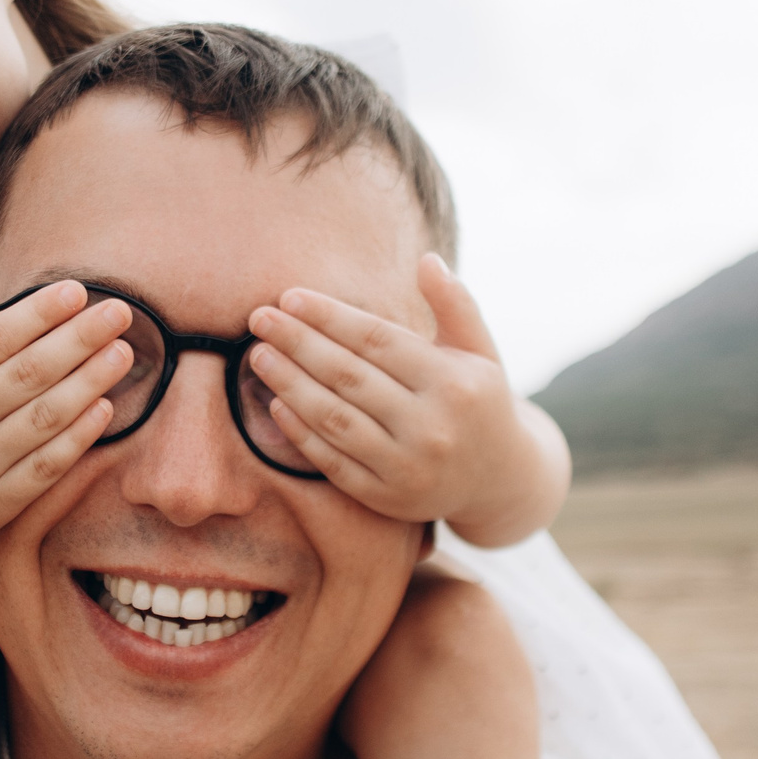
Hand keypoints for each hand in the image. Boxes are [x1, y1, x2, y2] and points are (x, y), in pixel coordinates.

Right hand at [0, 267, 130, 562]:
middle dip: (78, 339)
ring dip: (89, 382)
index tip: (75, 291)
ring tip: (122, 352)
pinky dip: (77, 437)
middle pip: (26, 374)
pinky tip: (105, 408)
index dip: (35, 314)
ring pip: (43, 417)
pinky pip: (46, 466)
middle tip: (119, 311)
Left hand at [246, 254, 558, 543]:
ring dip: (289, 384)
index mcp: (454, 383)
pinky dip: (301, 433)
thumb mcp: (479, 350)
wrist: (499, 478)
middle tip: (258, 319)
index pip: (377, 340)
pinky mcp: (387, 498)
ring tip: (259, 355)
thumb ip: (456, 304)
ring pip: (334, 419)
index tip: (289, 296)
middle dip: (297, 343)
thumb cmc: (478, 400)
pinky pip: (333, 463)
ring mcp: (408, 467)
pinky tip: (276, 404)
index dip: (329, 316)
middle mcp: (432, 427)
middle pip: (348, 376)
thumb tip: (428, 260)